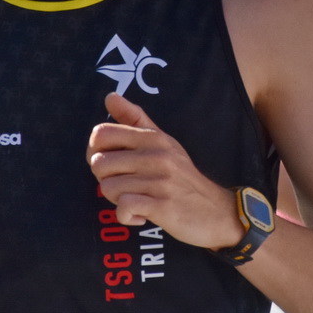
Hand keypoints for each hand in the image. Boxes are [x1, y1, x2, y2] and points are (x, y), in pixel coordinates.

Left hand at [86, 92, 243, 248]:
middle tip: (127, 186)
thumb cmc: (182, 177)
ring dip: (117, 200)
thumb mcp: (163, 143)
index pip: (101, 133)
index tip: (111, 164)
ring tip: (137, 200)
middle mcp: (157, 155)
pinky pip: (124, 208)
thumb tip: (110, 96)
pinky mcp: (163, 206)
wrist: (217, 211)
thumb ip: (135, 119)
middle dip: (106, 179)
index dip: (95, 152)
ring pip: (108, 188)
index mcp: (153, 137)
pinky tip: (140, 215)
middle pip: (99, 163)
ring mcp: (160, 180)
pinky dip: (126, 216)